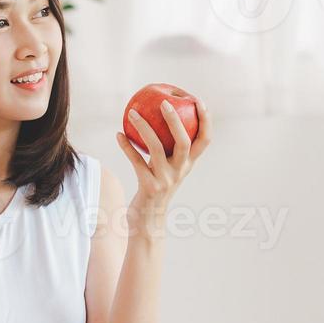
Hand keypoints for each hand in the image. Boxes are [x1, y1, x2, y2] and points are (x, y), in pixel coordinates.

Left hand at [115, 89, 210, 237]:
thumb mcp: (166, 169)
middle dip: (176, 120)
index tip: (198, 100)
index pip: (204, 140)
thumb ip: (166, 149)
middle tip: (164, 103)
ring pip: (157, 148)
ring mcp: (165, 180)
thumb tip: (157, 118)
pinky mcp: (149, 187)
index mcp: (188, 165)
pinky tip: (118, 134)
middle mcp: (180, 172)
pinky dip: (126, 147)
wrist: (149, 221)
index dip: (205, 120)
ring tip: (131, 112)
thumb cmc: (155, 188)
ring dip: (143, 127)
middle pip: (184, 141)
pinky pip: (136, 161)